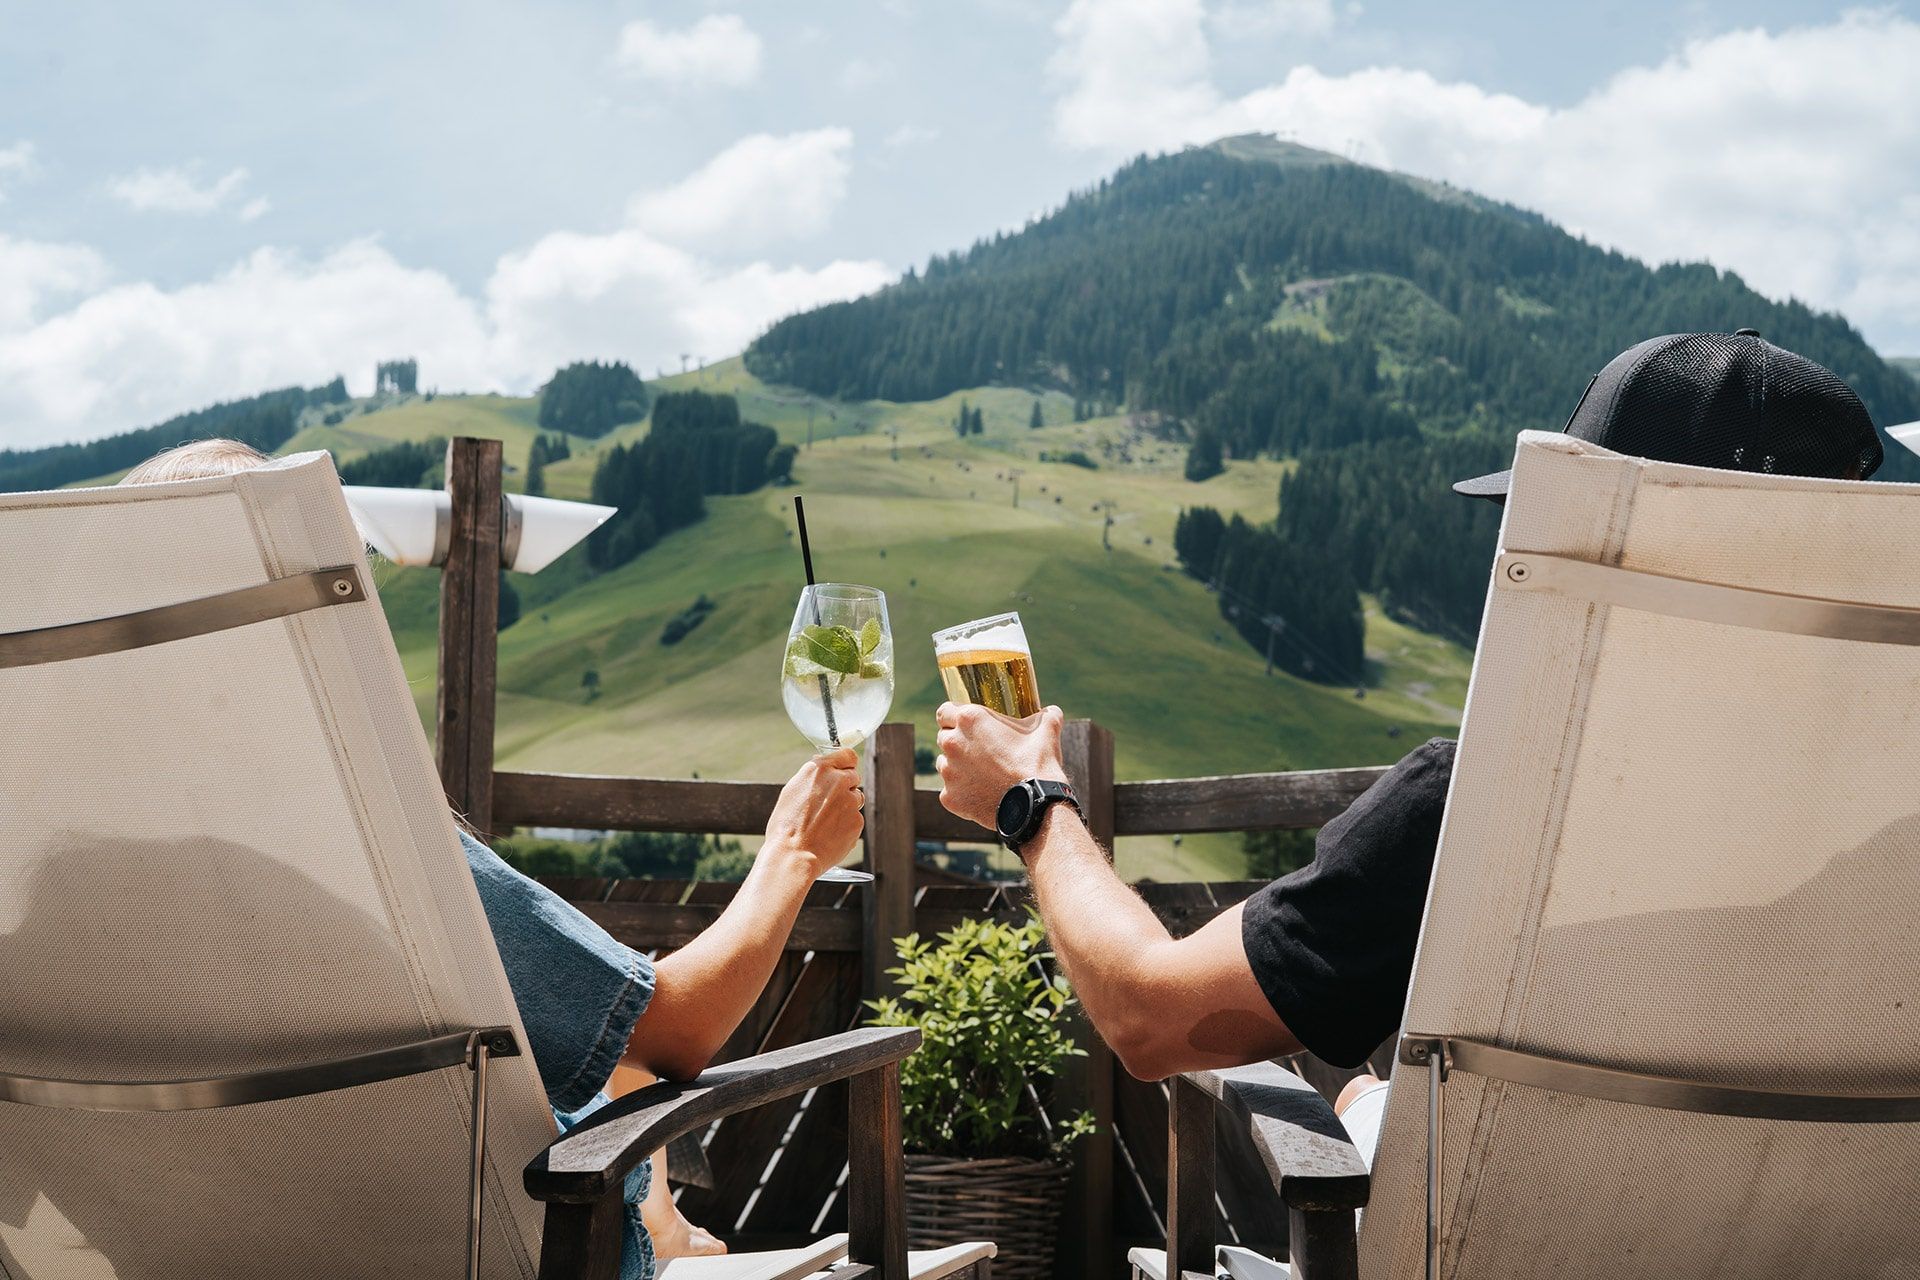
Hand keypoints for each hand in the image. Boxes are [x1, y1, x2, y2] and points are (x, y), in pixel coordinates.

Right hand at [762, 748, 864, 877]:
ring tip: (825, 822)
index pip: (847, 755)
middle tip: (828, 804)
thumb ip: (813, 776)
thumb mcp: (792, 791)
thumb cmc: (786, 826)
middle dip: (845, 787)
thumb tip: (823, 764)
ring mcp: (850, 801)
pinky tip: (830, 834)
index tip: (844, 770)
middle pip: (853, 777)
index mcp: (819, 769)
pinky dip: (846, 825)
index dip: (846, 764)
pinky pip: (855, 818)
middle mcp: (838, 781)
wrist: (793, 855)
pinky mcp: (857, 820)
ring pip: (856, 799)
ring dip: (846, 807)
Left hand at [935, 702, 1067, 829]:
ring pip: (944, 764)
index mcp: (969, 719)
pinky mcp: (949, 797)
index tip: (965, 724)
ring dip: (957, 766)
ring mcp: (948, 772)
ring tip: (981, 773)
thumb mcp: (1047, 729)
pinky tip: (981, 793)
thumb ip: (1046, 715)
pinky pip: (950, 791)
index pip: (945, 711)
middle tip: (978, 750)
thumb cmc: (1038, 761)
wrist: (1036, 803)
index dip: (954, 717)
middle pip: (943, 737)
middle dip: (957, 742)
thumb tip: (1053, 712)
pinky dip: (962, 792)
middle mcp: (952, 743)